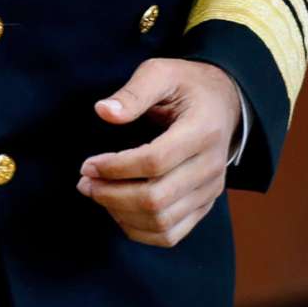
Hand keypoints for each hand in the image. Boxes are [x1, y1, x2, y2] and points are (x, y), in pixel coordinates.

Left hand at [77, 58, 243, 247]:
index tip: (87, 165)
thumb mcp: (161, 72)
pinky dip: (139, 230)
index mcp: (202, 130)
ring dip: (120, 214)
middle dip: (112, 195)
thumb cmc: (187, 86)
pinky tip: (117, 210)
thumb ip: (133, 92)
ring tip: (97, 194)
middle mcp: (211, 166)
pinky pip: (171, 234)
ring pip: (162, 222)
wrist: (223, 102)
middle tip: (84, 183)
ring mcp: (211, 190)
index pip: (155, 161)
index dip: (115, 168)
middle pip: (156, 199)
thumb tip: (104, 112)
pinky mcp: (205, 204)